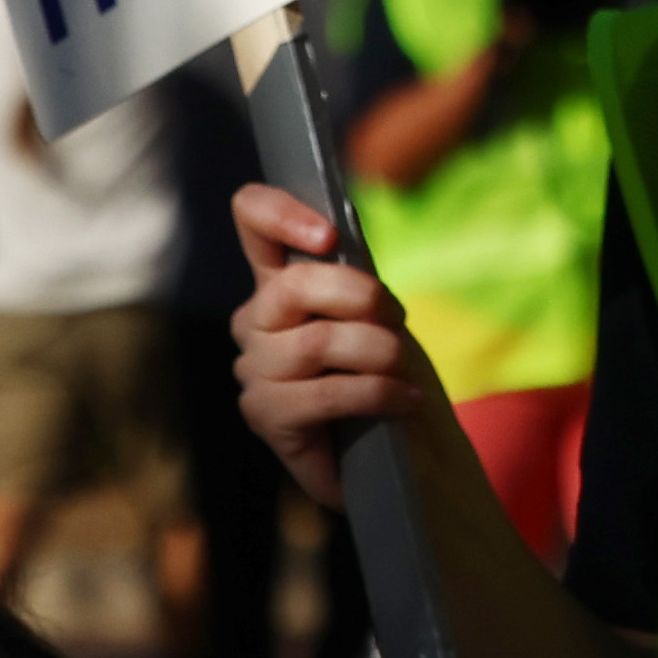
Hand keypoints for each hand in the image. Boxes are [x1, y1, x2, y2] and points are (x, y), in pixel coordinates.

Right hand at [226, 184, 441, 507]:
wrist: (393, 444)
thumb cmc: (384, 367)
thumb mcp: (377, 309)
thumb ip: (356, 274)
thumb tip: (346, 239)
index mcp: (281, 282)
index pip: (252, 220)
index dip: (280, 213)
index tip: (330, 235)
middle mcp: (255, 322)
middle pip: (292, 286)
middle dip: (361, 297)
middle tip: (397, 320)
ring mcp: (255, 371)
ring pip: (317, 342)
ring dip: (378, 352)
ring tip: (403, 368)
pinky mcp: (266, 417)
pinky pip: (325, 395)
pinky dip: (378, 393)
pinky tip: (405, 402)